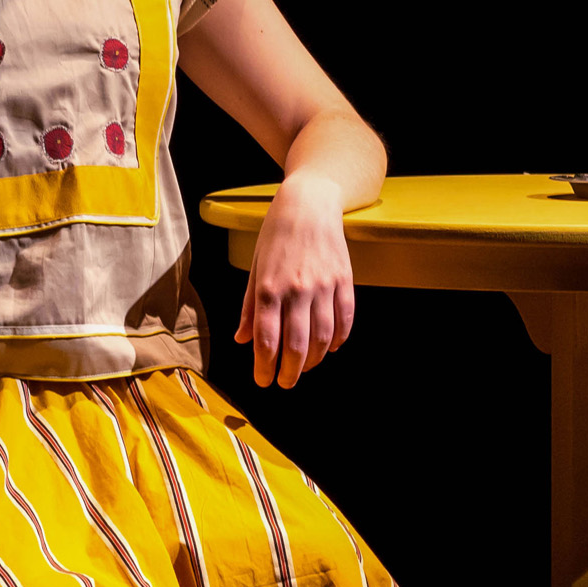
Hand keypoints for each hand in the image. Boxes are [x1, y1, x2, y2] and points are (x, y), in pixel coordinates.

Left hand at [235, 172, 358, 387]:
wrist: (308, 204)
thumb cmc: (276, 236)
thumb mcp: (255, 269)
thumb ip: (250, 308)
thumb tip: (243, 340)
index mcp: (269, 288)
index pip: (267, 340)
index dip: (264, 367)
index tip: (263, 381)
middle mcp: (297, 290)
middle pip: (297, 346)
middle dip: (290, 372)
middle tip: (285, 382)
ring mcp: (324, 286)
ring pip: (323, 338)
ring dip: (314, 360)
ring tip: (305, 367)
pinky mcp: (344, 280)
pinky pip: (345, 320)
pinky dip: (338, 339)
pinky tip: (330, 347)